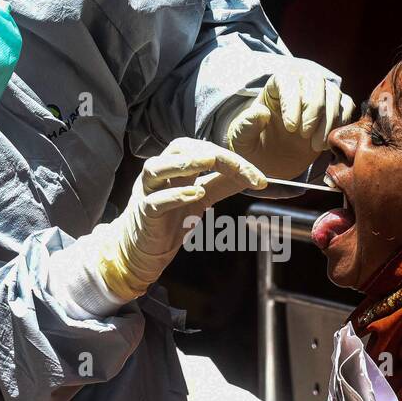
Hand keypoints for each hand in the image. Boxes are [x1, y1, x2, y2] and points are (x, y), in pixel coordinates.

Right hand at [96, 137, 265, 301]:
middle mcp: (159, 174)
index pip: (202, 149)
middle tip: (238, 166)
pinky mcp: (144, 215)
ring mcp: (148, 192)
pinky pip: (155, 201)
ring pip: (156, 168)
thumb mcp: (200, 198)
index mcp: (175, 167)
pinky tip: (195, 195)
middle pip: (180, 149)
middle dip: (211, 154)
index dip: (231, 159)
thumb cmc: (169, 221)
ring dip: (184, 163)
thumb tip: (252, 176)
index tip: (259, 178)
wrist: (142, 251)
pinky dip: (175, 196)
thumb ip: (221, 184)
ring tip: (209, 161)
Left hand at [224, 69, 354, 178]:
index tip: (290, 127)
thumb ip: (246, 126)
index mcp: (275, 86)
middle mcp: (299, 84)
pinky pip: (346, 107)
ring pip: (333, 94)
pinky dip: (341, 124)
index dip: (292, 101)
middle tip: (304, 136)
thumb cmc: (254, 146)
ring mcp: (319, 96)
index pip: (287, 79)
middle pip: (315, 81)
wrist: (271, 160)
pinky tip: (326, 143)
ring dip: (328, 121)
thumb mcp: (242, 140)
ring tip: (315, 146)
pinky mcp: (334, 109)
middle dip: (313, 110)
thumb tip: (261, 113)